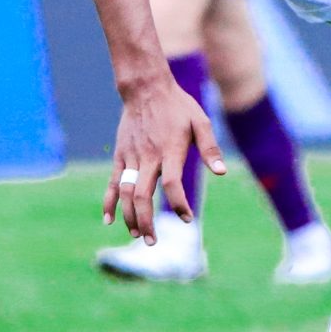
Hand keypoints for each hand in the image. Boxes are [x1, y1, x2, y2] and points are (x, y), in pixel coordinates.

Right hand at [103, 77, 224, 240]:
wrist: (146, 89)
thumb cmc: (178, 106)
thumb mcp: (200, 121)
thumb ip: (209, 148)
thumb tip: (221, 173)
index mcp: (170, 149)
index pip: (172, 184)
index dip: (178, 204)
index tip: (187, 218)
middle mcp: (148, 156)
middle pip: (143, 195)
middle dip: (146, 221)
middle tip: (152, 242)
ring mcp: (131, 157)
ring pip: (126, 193)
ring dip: (129, 216)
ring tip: (136, 234)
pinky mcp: (120, 156)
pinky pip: (113, 182)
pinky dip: (109, 202)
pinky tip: (109, 220)